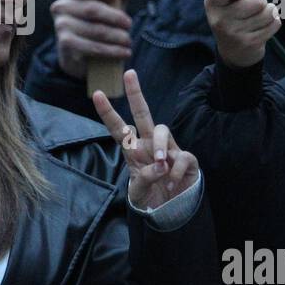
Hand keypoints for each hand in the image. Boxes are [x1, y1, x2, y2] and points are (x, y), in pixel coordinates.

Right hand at [52, 0, 135, 78]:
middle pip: (91, 8)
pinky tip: (123, 52)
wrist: (83, 55)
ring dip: (116, 37)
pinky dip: (111, 50)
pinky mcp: (64, 44)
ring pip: (95, 29)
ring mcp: (61, 26)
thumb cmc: (99, 22)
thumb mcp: (112, 5)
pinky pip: (91, 46)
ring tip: (128, 41)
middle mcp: (62, 6)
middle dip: (115, 17)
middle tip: (129, 24)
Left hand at [93, 70, 199, 208]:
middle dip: (136, 93)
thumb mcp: (139, 193)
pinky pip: (182, 156)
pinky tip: (172, 183)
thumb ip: (144, 180)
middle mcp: (149, 144)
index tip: (97, 93)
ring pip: (162, 130)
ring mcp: (168, 149)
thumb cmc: (152, 196)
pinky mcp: (186, 158)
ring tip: (160, 163)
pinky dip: (176, 171)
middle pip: (142, 113)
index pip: (118, 128)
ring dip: (159, 145)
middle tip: (129, 74)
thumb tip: (159, 165)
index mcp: (133, 150)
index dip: (108, 112)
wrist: (173, 210)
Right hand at [204, 0, 281, 67]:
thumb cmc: (232, 16)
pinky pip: (275, 23)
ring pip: (268, 11)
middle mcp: (219, 19)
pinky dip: (273, 23)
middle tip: (251, 7)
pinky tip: (262, 27)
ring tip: (257, 17)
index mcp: (212, 2)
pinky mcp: (250, 43)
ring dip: (268, 12)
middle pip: (257, 0)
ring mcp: (234, 33)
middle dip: (259, 0)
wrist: (233, 51)